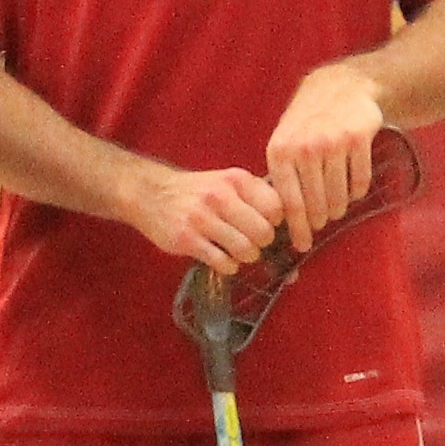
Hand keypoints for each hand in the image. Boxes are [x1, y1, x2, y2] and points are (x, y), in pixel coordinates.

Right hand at [122, 157, 282, 275]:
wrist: (151, 193)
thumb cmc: (198, 192)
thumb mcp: (227, 182)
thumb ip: (257, 200)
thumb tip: (293, 231)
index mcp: (236, 180)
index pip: (276, 207)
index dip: (276, 223)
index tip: (267, 226)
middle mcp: (220, 196)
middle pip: (263, 232)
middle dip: (263, 244)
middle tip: (254, 243)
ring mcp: (202, 218)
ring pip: (245, 249)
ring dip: (247, 257)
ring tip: (239, 252)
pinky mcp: (187, 239)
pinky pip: (223, 262)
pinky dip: (229, 266)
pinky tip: (222, 259)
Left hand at [260, 64, 388, 249]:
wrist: (339, 87)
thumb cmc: (307, 122)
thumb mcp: (284, 142)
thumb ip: (282, 176)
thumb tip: (280, 220)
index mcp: (280, 151)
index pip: (289, 202)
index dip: (297, 228)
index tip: (302, 245)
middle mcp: (305, 148)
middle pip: (316, 203)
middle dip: (319, 220)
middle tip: (322, 224)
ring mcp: (332, 143)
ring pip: (339, 196)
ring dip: (339, 208)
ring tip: (337, 209)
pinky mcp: (358, 139)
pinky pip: (360, 181)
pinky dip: (358, 191)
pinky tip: (353, 190)